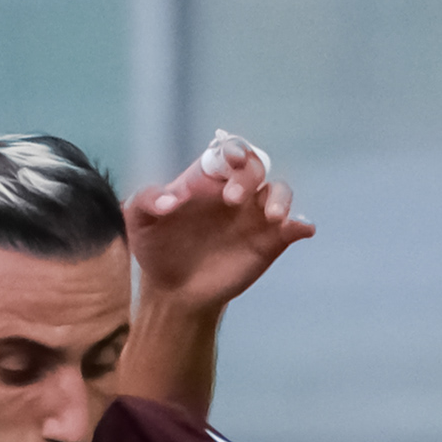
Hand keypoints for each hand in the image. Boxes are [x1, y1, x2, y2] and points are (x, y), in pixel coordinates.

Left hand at [128, 131, 313, 315]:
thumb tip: (168, 201)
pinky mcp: (270, 241)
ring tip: (274, 217)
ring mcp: (255, 215)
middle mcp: (236, 190)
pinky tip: (302, 229)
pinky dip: (301, 224)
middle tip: (231, 200)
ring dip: (281, 198)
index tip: (230, 160)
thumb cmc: (157, 247)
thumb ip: (146, 201)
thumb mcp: (138, 221)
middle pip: (255, 167)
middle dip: (248, 177)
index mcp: (207, 178)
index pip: (227, 153)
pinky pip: (293, 227)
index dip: (233, 151)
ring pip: (279, 192)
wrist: (173, 290)